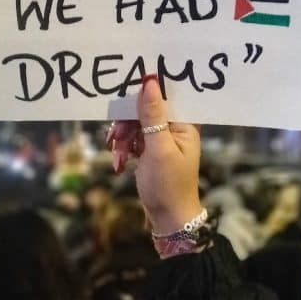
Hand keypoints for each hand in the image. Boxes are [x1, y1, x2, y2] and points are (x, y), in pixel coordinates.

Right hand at [107, 75, 202, 234]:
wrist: (167, 219)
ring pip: (134, 125)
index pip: (164, 97)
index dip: (144, 95)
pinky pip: (132, 139)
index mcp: (184, 123)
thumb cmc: (169, 185)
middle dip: (127, 124)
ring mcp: (161, 139)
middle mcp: (174, 128)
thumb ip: (153, 115)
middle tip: (116, 138)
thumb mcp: (159, 148)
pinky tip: (120, 163)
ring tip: (118, 156)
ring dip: (123, 140)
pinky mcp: (149, 150)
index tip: (124, 97)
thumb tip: (149, 80)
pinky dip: (123, 149)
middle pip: (145, 110)